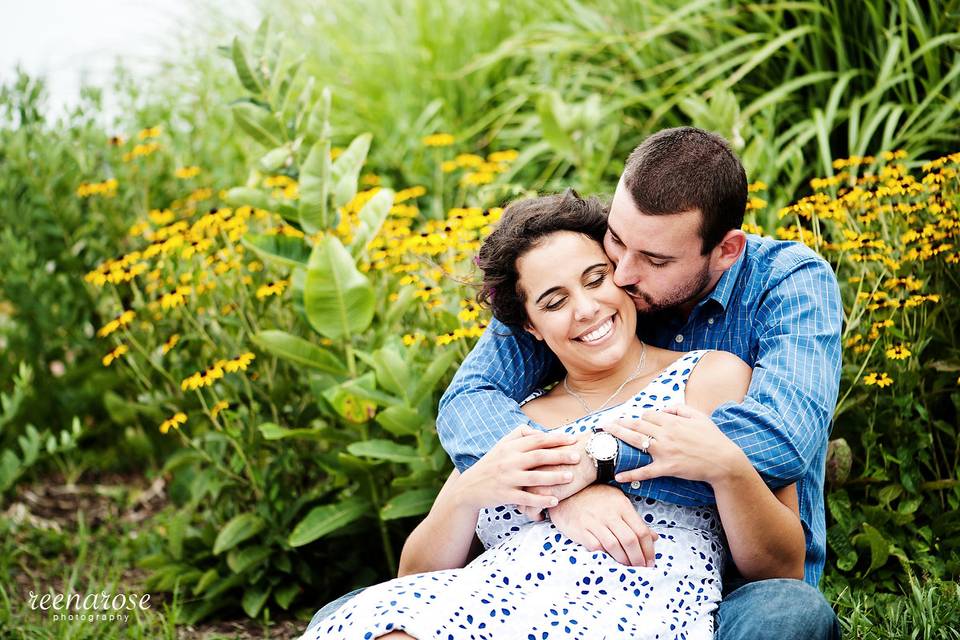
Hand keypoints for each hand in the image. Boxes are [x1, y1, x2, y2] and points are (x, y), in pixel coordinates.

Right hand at [457, 425, 581, 510]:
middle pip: (538, 457)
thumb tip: (541, 431)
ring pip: (534, 478)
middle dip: (560, 456)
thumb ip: (520, 435)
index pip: (537, 440)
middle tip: (577, 457)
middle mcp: (509, 461)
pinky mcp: (505, 495)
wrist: (469, 488)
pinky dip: (541, 500)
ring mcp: (507, 479)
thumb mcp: (501, 446)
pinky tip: (555, 501)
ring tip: (570, 477)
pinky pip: (526, 498)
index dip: (556, 439)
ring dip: (554, 477)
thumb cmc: (491, 465)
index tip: (573, 439)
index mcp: (510, 448)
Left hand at [518, 431, 596, 518]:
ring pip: (521, 502)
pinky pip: (532, 510)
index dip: (517, 483)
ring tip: (533, 512)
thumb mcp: (552, 449)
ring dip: (525, 509)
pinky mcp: (541, 493)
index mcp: (527, 456)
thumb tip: (540, 462)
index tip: (521, 489)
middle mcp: (525, 468)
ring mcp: (532, 481)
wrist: (588, 454)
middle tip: (522, 504)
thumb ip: (542, 456)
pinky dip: (536, 515)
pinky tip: (542, 516)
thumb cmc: (575, 451)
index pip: (514, 474)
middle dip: (518, 497)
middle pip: (515, 488)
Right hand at [547, 484, 657, 566]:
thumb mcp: (618, 502)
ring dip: (624, 560)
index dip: (648, 549)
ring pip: (614, 546)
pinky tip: (610, 560)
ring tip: (628, 567)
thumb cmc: (595, 498)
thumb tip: (654, 537)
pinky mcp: (580, 529)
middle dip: (638, 558)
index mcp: (622, 505)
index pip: (641, 530)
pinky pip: (596, 547)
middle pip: (629, 540)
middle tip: (642, 568)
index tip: (651, 560)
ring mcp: (594, 521)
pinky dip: (605, 555)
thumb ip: (635, 520)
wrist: (567, 492)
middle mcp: (609, 513)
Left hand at [604, 405, 746, 484]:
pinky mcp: (666, 468)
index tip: (634, 421)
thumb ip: (680, 409)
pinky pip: (645, 471)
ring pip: (636, 441)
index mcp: (672, 421)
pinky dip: (630, 474)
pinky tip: (617, 475)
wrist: (723, 461)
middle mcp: (665, 434)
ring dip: (618, 437)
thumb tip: (664, 408)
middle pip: (636, 425)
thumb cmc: (712, 438)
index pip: (648, 415)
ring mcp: (664, 451)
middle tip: (605, 424)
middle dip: (619, 423)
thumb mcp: (699, 416)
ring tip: (604, 437)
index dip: (639, 417)